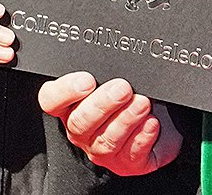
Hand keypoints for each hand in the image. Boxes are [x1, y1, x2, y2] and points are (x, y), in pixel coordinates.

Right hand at [38, 72, 181, 174]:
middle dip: (102, 104)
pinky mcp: (126, 164)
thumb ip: (105, 67)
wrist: (160, 118)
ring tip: (143, 103)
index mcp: (71, 105)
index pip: (51, 100)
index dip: (65, 91)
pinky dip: (142, 138)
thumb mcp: (114, 75)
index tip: (87, 80)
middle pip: (80, 122)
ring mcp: (102, 150)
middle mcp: (82, 130)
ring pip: (106, 141)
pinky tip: (151, 123)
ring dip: (126, 119)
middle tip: (123, 88)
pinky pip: (131, 155)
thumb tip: (114, 48)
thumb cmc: (131, 91)